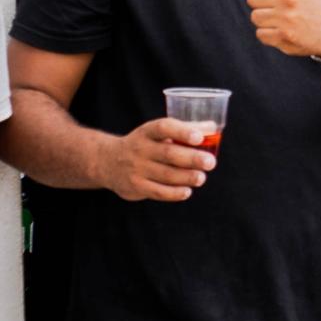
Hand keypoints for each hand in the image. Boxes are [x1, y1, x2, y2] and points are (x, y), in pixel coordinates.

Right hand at [98, 117, 217, 201]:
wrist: (107, 162)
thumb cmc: (143, 145)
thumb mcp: (156, 133)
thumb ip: (184, 130)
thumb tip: (213, 127)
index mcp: (147, 132)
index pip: (164, 128)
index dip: (182, 131)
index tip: (199, 137)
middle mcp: (140, 149)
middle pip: (168, 153)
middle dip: (192, 158)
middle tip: (210, 162)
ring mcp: (136, 168)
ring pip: (165, 174)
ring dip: (186, 177)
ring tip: (201, 178)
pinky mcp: (136, 186)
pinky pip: (158, 191)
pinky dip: (174, 193)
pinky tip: (187, 191)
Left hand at [248, 0, 320, 56]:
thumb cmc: (315, 1)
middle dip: (262, 4)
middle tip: (277, 7)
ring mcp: (286, 18)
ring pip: (255, 17)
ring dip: (265, 20)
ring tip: (280, 19)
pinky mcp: (285, 36)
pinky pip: (261, 34)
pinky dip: (269, 35)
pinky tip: (282, 31)